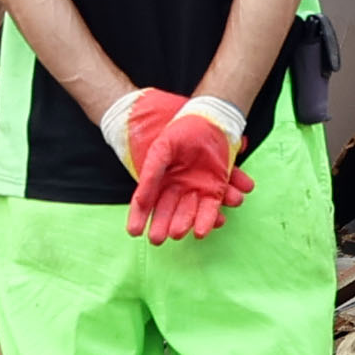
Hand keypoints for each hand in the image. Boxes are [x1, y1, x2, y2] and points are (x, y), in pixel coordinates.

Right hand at [127, 93, 250, 243]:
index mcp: (161, 181)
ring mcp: (197, 189)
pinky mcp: (216, 187)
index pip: (147, 203)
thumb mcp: (160, 150)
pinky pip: (215, 204)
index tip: (135, 232)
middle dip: (168, 226)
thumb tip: (141, 201)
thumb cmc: (179, 131)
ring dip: (196, 223)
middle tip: (163, 238)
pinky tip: (219, 220)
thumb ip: (150, 174)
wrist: (208, 117)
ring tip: (198, 232)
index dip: (140, 217)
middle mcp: (178, 189)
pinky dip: (216, 214)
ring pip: (195, 212)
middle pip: (171, 213)